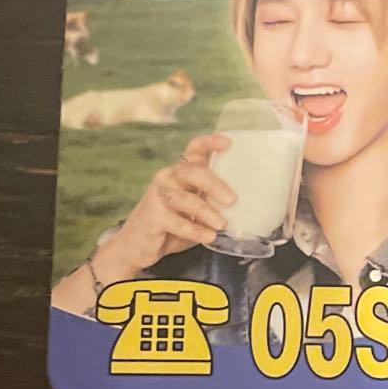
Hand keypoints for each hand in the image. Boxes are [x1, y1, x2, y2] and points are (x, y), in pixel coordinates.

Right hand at [94, 133, 236, 280]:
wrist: (138, 246)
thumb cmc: (174, 224)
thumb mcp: (197, 209)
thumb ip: (214, 202)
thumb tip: (249, 205)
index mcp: (183, 171)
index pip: (195, 149)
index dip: (210, 143)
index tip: (229, 144)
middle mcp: (169, 177)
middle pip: (193, 172)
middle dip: (214, 184)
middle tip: (232, 200)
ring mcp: (158, 195)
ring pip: (185, 199)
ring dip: (207, 212)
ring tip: (222, 224)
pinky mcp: (151, 215)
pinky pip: (176, 221)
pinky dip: (194, 230)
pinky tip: (208, 236)